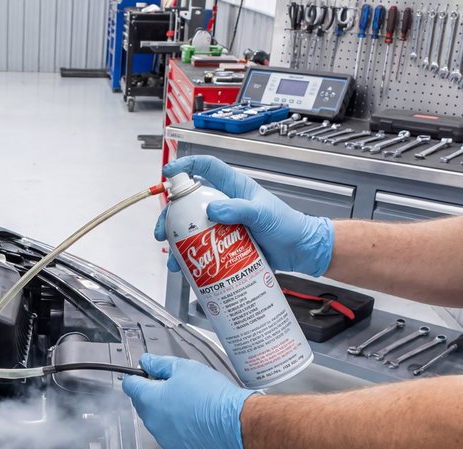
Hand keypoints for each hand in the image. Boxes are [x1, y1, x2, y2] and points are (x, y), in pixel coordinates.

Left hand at [121, 354, 260, 448]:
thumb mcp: (184, 368)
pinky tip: (193, 418)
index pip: (130, 385)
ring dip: (166, 411)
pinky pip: (169, 434)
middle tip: (177, 385)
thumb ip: (159, 364)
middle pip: (143, 403)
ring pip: (157, 419)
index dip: (139, 376)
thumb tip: (146, 361)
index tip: (148, 374)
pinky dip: (177, 427)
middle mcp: (152, 421)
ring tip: (189, 403)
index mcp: (149, 399)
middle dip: (155, 393)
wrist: (234, 421)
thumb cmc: (212, 395)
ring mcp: (163, 437)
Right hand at [156, 156, 334, 276]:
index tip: (169, 173)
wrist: (300, 251)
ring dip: (177, 243)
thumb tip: (212, 211)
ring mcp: (223, 226)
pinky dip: (191, 259)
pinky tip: (186, 268)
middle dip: (171, 216)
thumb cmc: (288, 226)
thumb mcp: (264, 214)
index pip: (207, 168)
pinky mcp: (224, 245)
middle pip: (188, 204)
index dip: (186, 166)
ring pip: (191, 229)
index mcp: (234, 188)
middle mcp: (224, 205)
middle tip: (163, 231)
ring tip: (173, 258)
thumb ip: (240, 210)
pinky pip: (202, 249)